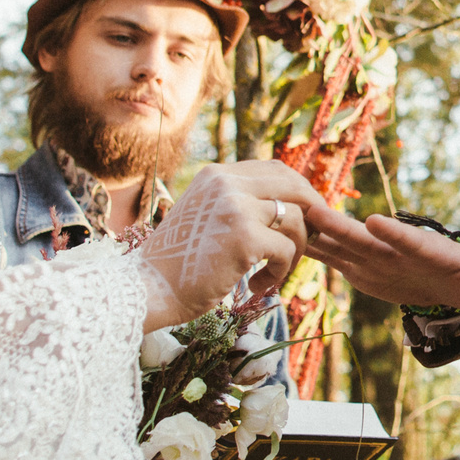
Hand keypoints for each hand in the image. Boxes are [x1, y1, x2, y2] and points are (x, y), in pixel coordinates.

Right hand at [139, 160, 317, 330]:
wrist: (146, 290)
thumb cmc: (177, 262)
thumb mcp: (205, 217)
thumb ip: (236, 202)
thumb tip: (285, 204)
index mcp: (217, 174)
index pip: (276, 170)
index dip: (299, 193)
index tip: (306, 218)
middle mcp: (226, 182)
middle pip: (294, 187)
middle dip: (312, 214)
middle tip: (313, 240)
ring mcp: (236, 207)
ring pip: (296, 219)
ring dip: (295, 251)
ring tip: (273, 273)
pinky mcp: (244, 237)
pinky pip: (287, 248)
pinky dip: (281, 271)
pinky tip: (258, 285)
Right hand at [304, 208, 459, 311]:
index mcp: (431, 253)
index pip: (414, 243)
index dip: (396, 234)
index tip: (375, 221)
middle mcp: (399, 252)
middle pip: (369, 241)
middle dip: (343, 227)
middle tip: (314, 209)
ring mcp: (380, 260)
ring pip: (346, 247)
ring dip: (322, 236)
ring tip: (293, 221)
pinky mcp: (366, 270)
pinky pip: (337, 260)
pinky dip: (317, 252)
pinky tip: (290, 243)